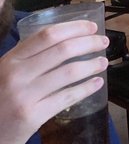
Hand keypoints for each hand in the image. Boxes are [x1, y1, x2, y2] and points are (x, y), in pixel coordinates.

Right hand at [0, 21, 108, 143]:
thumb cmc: (0, 96)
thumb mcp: (7, 70)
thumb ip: (29, 56)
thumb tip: (67, 37)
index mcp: (11, 59)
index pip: (48, 35)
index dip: (75, 28)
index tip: (92, 27)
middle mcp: (17, 74)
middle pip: (63, 50)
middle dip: (89, 43)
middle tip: (103, 42)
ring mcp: (25, 96)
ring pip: (69, 72)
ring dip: (92, 65)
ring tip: (103, 62)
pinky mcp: (33, 116)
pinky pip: (67, 97)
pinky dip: (86, 88)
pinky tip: (97, 83)